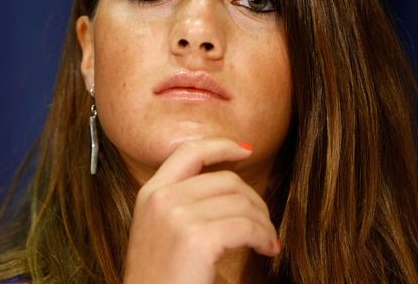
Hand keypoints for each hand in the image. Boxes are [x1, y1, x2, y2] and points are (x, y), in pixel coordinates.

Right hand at [123, 138, 279, 282]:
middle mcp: (162, 198)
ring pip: (241, 203)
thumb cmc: (160, 277)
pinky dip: (264, 237)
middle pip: (226, 180)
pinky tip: (266, 249)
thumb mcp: (157, 230)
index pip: (189, 152)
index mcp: (150, 193)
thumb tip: (226, 186)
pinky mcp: (197, 239)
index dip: (221, 146)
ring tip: (267, 241)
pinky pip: (246, 227)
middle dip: (254, 200)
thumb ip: (178, 203)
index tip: (246, 151)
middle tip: (264, 224)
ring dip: (263, 223)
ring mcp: (177, 217)